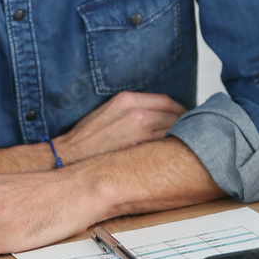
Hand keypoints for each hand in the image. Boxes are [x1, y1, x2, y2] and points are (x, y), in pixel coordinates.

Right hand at [55, 90, 185, 163]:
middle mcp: (138, 113)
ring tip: (184, 148)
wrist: (69, 157)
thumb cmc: (87, 137)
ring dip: (182, 140)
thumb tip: (156, 114)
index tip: (183, 118)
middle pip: (176, 117)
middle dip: (184, 125)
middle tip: (189, 135)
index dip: (179, 111)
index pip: (168, 102)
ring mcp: (142, 134)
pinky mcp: (142, 152)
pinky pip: (167, 149)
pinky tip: (171, 158)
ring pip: (175, 133)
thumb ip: (133, 108)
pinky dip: (172, 152)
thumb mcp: (108, 111)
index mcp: (128, 100)